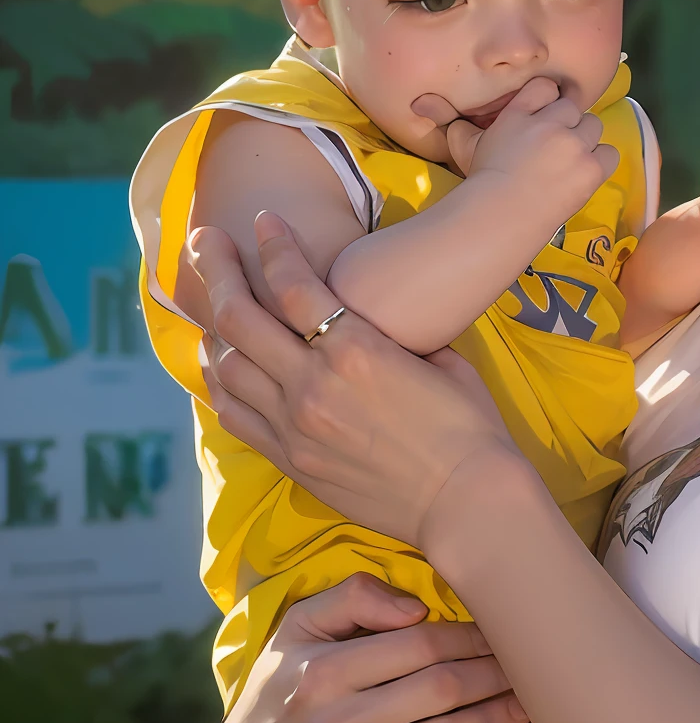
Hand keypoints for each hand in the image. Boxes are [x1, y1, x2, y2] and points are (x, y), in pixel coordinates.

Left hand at [189, 212, 515, 548]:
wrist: (466, 502)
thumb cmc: (470, 425)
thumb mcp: (442, 358)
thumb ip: (395, 334)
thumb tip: (373, 318)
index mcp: (358, 350)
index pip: (295, 283)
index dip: (272, 246)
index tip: (261, 220)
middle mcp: (314, 384)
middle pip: (241, 317)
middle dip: (218, 269)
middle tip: (206, 241)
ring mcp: (296, 427)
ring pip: (227, 367)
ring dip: (213, 328)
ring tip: (212, 303)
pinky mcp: (292, 461)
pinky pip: (236, 415)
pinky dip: (221, 384)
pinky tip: (222, 365)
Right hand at [208, 574, 528, 722]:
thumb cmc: (279, 695)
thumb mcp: (297, 632)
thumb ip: (352, 600)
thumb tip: (417, 607)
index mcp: (324, 674)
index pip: (420, 644)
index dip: (471, 636)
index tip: (500, 631)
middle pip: (441, 690)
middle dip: (495, 674)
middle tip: (529, 665)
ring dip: (495, 721)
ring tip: (525, 705)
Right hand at [412, 77, 618, 227]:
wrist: (499, 216)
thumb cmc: (480, 182)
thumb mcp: (464, 147)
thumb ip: (453, 122)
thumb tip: (421, 103)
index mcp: (520, 113)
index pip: (545, 87)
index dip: (548, 101)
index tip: (545, 118)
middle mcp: (549, 123)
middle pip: (573, 106)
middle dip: (567, 123)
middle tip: (557, 146)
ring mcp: (572, 144)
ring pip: (593, 126)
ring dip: (585, 140)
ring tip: (571, 160)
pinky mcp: (589, 167)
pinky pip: (608, 152)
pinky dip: (599, 161)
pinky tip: (583, 173)